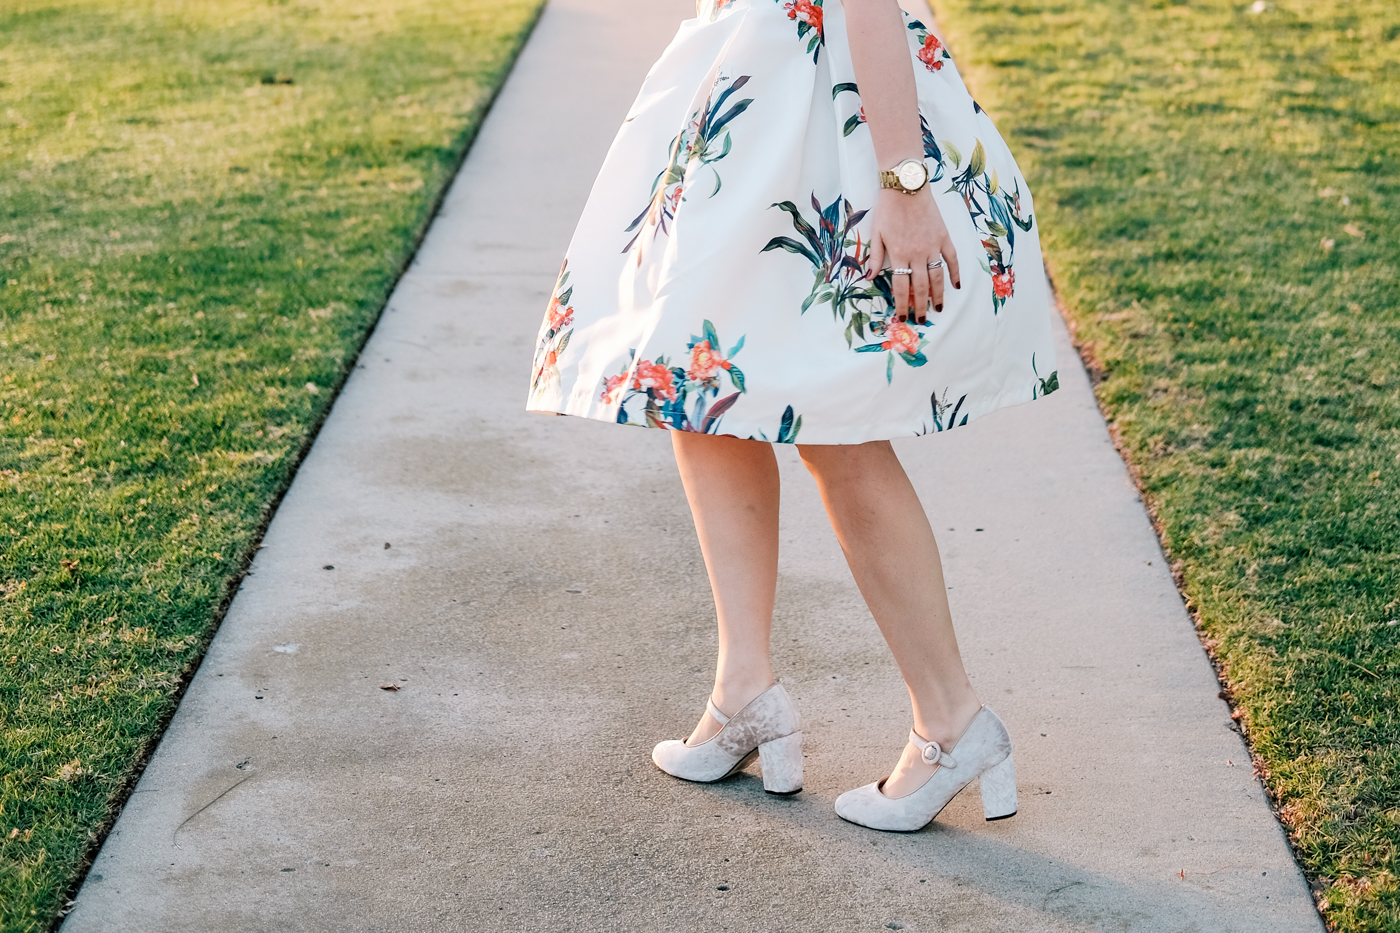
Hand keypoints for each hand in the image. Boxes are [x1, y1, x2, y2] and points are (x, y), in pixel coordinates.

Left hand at [867, 186, 960, 324]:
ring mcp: (933, 246)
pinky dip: (955, 273)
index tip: (903, 317)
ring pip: (938, 277)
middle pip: (920, 287)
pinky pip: (952, 258)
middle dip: (920, 306)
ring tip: (939, 308)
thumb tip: (869, 278)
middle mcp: (917, 254)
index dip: (902, 304)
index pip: (900, 286)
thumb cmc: (888, 209)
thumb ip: (876, 257)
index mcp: (899, 254)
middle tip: (921, 319)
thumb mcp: (876, 233)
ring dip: (938, 295)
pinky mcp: (944, 237)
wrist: (907, 186)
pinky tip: (956, 285)